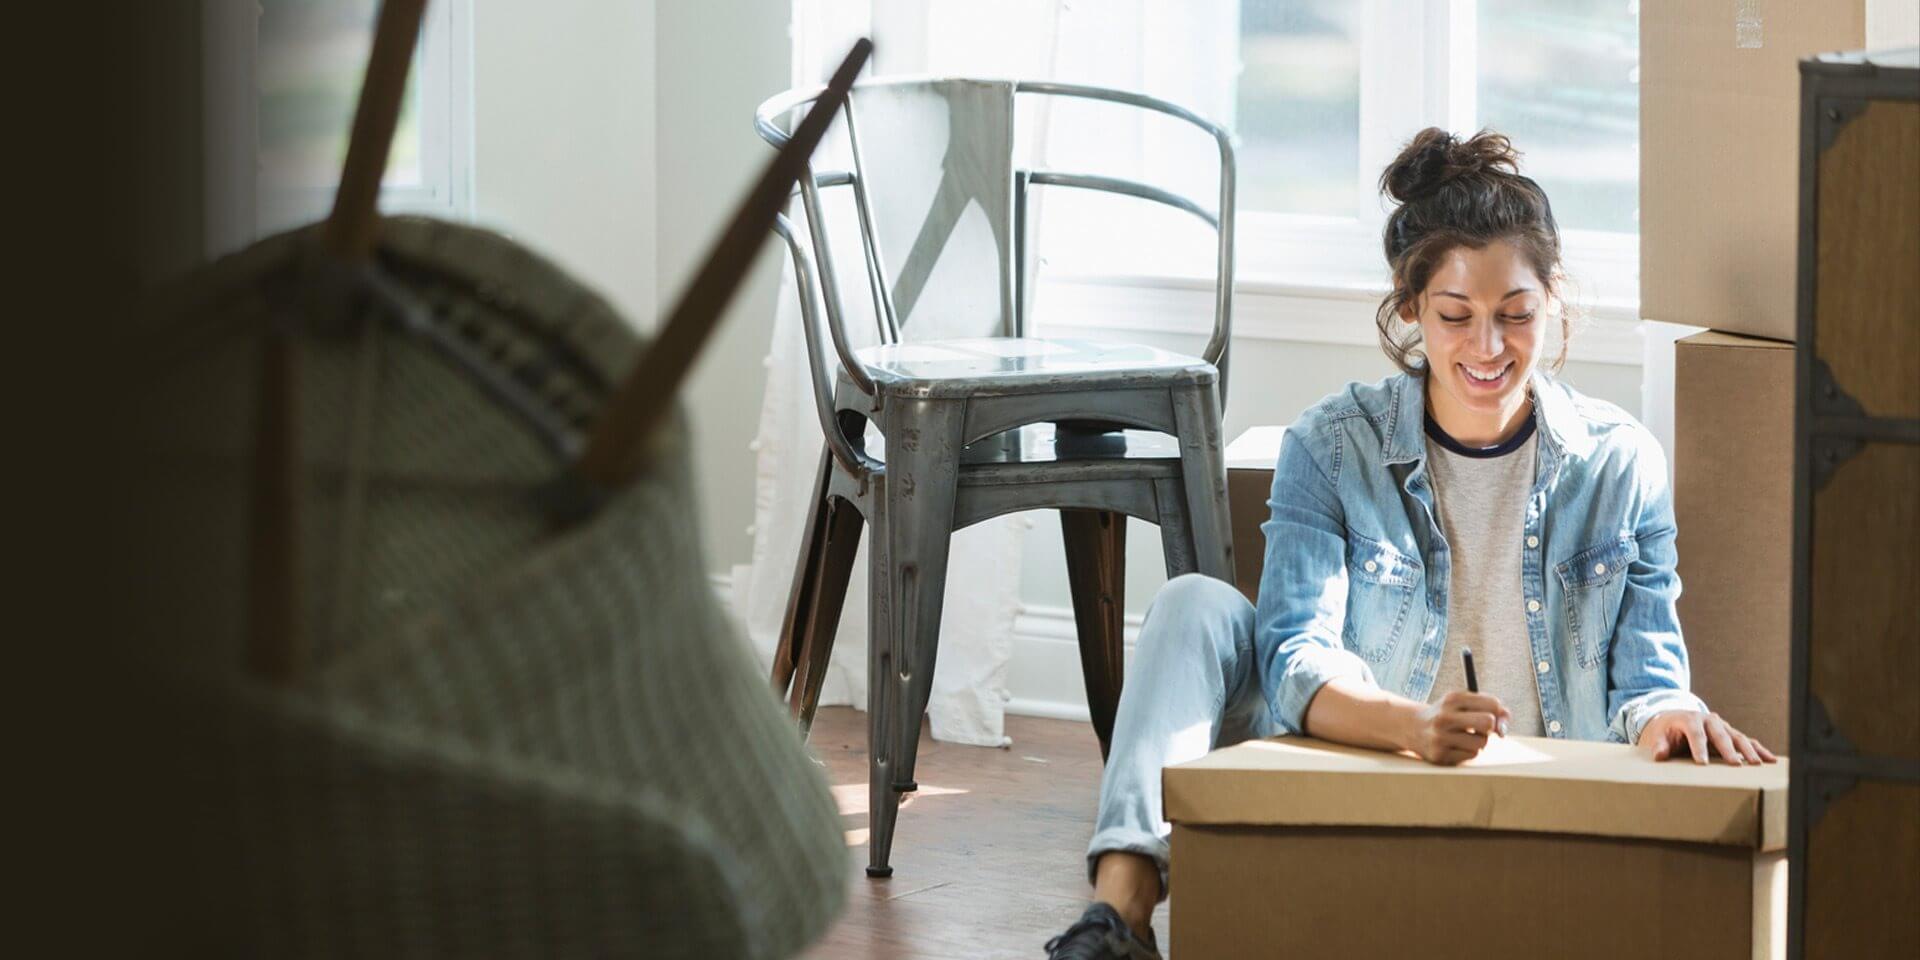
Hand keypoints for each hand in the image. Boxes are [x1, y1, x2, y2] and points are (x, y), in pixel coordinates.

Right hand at [1406, 692, 1512, 765]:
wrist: (1412, 728)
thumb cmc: (1447, 715)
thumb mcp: (1463, 703)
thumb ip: (1488, 706)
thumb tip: (1505, 721)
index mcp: (1453, 698)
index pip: (1492, 703)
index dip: (1499, 712)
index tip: (1495, 716)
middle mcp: (1445, 716)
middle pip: (1488, 722)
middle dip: (1491, 727)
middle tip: (1482, 728)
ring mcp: (1440, 737)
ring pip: (1482, 742)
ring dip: (1479, 741)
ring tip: (1465, 737)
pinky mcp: (1439, 755)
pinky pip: (1471, 755)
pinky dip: (1468, 751)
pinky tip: (1455, 746)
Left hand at [1638, 710, 1777, 764]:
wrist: (1673, 721)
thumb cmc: (1666, 732)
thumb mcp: (1658, 737)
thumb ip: (1659, 745)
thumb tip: (1659, 755)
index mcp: (1690, 719)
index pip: (1696, 734)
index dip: (1699, 748)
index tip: (1702, 763)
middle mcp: (1709, 720)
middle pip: (1720, 734)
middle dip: (1728, 749)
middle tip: (1735, 764)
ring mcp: (1722, 727)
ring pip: (1738, 737)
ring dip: (1748, 750)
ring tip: (1757, 764)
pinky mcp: (1731, 734)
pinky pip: (1747, 741)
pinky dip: (1758, 749)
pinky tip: (1769, 759)